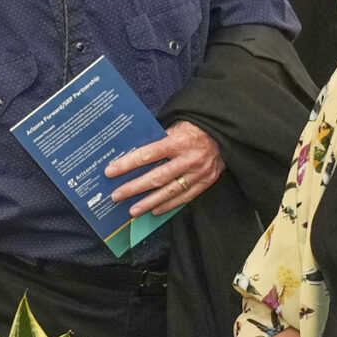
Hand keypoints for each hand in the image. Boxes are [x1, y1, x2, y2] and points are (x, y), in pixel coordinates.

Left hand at [108, 120, 224, 215]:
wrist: (226, 131)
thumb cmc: (196, 127)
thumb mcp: (177, 126)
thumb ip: (158, 139)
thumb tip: (132, 152)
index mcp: (179, 141)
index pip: (148, 154)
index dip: (128, 164)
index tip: (110, 171)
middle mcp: (189, 158)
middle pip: (156, 177)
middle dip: (134, 188)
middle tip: (116, 196)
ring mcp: (199, 172)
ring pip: (169, 192)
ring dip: (149, 203)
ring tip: (133, 211)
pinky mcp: (207, 181)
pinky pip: (185, 197)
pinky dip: (169, 205)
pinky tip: (155, 211)